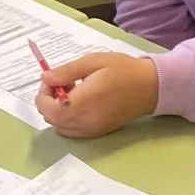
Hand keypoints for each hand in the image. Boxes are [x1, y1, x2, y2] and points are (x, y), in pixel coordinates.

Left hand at [36, 53, 157, 138]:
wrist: (150, 87)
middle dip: (49, 102)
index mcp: (85, 102)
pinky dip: (68, 119)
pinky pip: (73, 131)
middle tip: (62, 83)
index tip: (51, 80)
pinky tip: (80, 103)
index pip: (49, 110)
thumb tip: (45, 79)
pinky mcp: (99, 132)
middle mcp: (87, 121)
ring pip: (61, 127)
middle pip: (52, 120)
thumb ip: (66, 71)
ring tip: (72, 92)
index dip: (43, 96)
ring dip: (58, 111)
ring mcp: (93, 129)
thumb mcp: (93, 62)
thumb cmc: (123, 70)